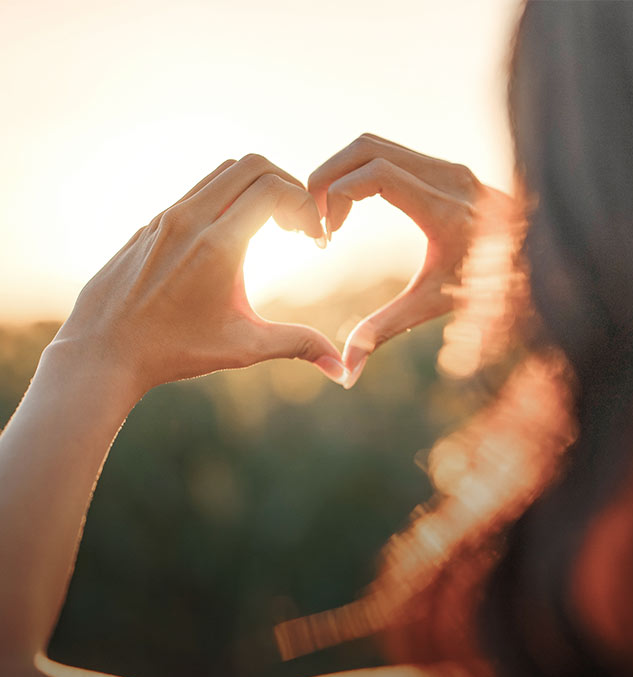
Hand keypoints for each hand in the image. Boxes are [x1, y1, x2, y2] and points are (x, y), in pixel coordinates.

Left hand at [55, 155, 347, 394]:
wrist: (104, 350)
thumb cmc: (174, 351)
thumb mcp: (243, 348)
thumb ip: (297, 346)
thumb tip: (341, 369)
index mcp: (218, 244)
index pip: (274, 188)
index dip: (305, 205)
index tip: (314, 237)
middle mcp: (190, 219)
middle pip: (251, 165)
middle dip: (287, 185)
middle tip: (297, 225)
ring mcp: (167, 217)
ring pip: (222, 172)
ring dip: (255, 188)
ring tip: (271, 227)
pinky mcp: (152, 224)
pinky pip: (198, 190)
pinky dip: (228, 198)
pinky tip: (234, 237)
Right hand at [308, 133, 516, 387]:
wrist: (537, 263)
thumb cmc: (489, 289)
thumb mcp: (433, 308)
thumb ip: (385, 332)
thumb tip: (347, 374)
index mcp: (446, 210)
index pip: (376, 174)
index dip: (336, 195)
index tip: (326, 233)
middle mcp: (449, 177)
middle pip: (366, 148)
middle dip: (327, 177)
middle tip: (313, 218)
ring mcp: (449, 166)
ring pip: (374, 144)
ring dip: (341, 172)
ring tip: (328, 215)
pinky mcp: (446, 167)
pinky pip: (389, 153)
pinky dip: (359, 171)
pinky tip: (352, 207)